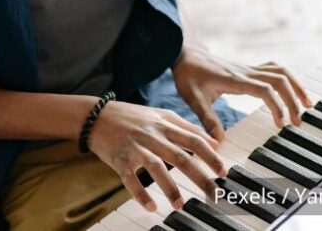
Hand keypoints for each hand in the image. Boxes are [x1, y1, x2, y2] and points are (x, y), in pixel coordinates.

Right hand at [87, 100, 224, 212]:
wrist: (97, 115)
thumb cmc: (134, 117)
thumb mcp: (163, 116)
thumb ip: (188, 128)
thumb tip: (214, 142)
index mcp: (166, 124)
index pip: (194, 140)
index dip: (211, 156)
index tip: (224, 172)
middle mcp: (153, 135)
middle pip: (181, 157)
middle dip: (200, 177)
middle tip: (213, 194)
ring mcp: (136, 147)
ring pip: (157, 167)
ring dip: (170, 188)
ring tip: (181, 205)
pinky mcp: (119, 159)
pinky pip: (130, 179)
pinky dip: (141, 194)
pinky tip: (151, 206)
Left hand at [172, 45, 312, 139]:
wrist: (186, 53)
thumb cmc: (189, 75)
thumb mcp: (193, 99)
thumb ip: (207, 120)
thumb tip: (219, 141)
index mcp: (235, 80)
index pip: (265, 90)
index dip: (277, 106)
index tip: (281, 125)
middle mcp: (246, 72)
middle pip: (280, 80)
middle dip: (293, 99)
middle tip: (298, 121)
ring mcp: (250, 68)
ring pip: (282, 72)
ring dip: (297, 86)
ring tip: (308, 104)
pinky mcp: (250, 69)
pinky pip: (276, 70)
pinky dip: (289, 80)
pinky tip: (293, 91)